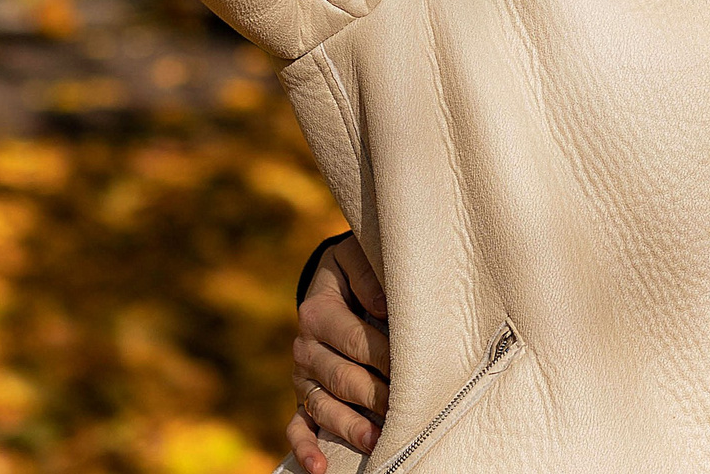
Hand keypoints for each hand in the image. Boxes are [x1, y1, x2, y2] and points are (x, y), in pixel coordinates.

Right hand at [287, 232, 390, 463]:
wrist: (333, 282)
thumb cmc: (356, 270)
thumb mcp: (356, 256)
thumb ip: (368, 274)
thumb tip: (384, 305)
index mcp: (317, 312)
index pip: (353, 339)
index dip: (383, 354)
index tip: (411, 367)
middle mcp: (305, 348)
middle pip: (340, 378)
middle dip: (373, 395)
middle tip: (404, 409)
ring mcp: (302, 378)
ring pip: (322, 407)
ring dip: (348, 426)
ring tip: (375, 440)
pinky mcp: (302, 398)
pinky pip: (297, 427)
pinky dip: (305, 449)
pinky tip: (320, 469)